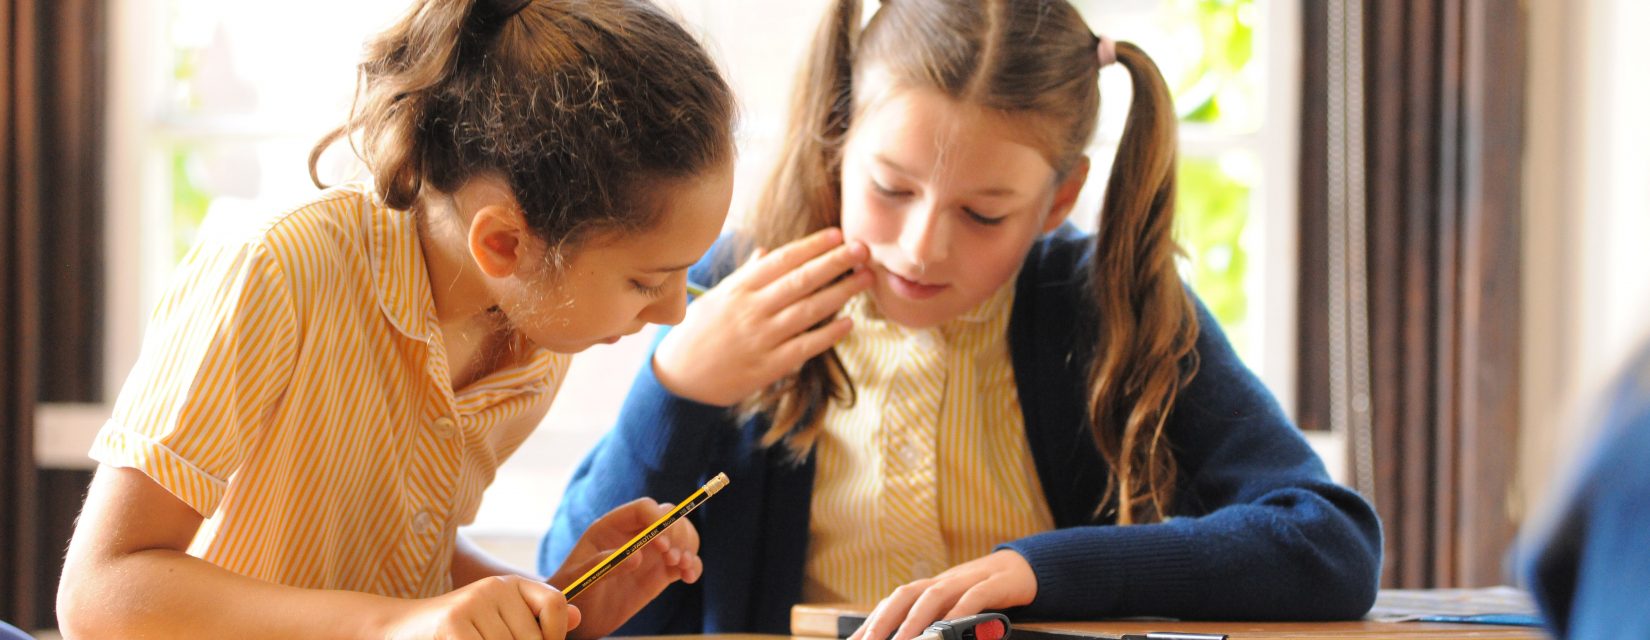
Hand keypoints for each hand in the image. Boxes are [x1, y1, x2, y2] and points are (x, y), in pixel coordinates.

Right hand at [382, 575, 578, 639]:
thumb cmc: (457, 631)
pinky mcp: (454, 623)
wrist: (400, 627)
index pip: (556, 605)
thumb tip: (578, 617)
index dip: (553, 635)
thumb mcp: (498, 621)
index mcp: (511, 584)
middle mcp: (494, 587)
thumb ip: (535, 620)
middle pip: (533, 638)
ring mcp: (473, 603)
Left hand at [547, 498, 702, 638]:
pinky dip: (693, 566)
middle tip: (672, 558)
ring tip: (683, 567)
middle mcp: (636, 535)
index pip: (644, 509)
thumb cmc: (574, 593)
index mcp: (613, 527)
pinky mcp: (661, 573)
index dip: (657, 520)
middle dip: (677, 534)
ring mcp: (651, 553)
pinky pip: (686, 562)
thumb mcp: (582, 579)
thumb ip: (605, 565)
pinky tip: (688, 578)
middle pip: (669, 518)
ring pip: (682, 536)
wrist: (581, 619)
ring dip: (689, 547)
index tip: (661, 544)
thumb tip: (637, 556)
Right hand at [654, 227, 871, 405]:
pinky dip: (827, 335)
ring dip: (841, 293)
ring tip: (865, 279)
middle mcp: (751, 309)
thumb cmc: (698, 332)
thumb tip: (768, 251)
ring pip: (808, 311)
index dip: (812, 246)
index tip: (837, 234)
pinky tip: (849, 323)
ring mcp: (759, 338)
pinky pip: (803, 347)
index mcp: (739, 288)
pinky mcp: (766, 367)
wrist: (676, 376)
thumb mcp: (717, 297)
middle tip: (863, 249)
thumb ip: (746, 275)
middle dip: (835, 263)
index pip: (782, 260)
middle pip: (800, 280)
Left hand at [849, 551, 1037, 639]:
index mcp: (930, 589)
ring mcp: (967, 581)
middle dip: (885, 619)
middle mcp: (943, 583)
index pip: (895, 602)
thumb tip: (904, 639)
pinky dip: (961, 611)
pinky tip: (951, 628)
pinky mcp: (993, 586)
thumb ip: (931, 622)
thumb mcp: (953, 608)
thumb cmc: (980, 593)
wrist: (1022, 570)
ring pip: (936, 596)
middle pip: (907, 594)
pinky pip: (974, 598)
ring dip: (917, 619)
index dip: (874, 620)